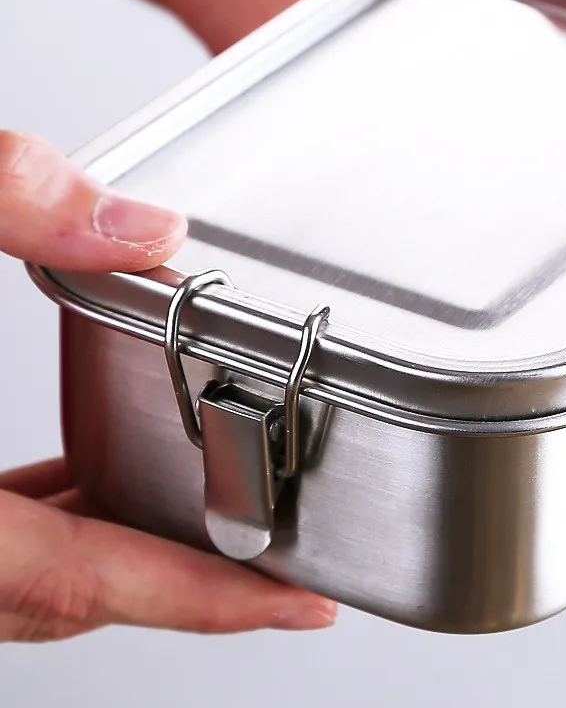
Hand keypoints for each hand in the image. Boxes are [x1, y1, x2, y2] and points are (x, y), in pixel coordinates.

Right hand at [0, 131, 336, 640]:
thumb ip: (10, 201)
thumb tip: (144, 224)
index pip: (74, 579)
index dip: (198, 599)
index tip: (297, 605)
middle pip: (64, 591)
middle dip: (181, 580)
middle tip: (282, 560)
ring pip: (29, 573)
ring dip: (120, 551)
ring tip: (215, 525)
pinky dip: (58, 516)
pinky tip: (85, 477)